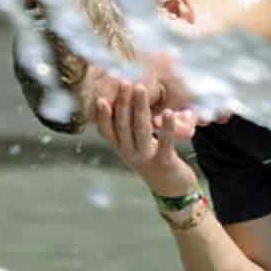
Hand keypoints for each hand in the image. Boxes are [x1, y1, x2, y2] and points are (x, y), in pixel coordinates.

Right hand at [96, 80, 198, 196]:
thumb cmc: (152, 158)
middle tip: (125, 82)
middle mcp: (130, 153)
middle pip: (123, 126)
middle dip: (123, 103)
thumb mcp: (135, 143)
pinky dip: (167, 127)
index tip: (100, 98)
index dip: (102, 116)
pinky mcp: (164, 162)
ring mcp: (146, 158)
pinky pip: (165, 142)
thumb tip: (122, 97)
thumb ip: (128, 126)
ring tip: (140, 88)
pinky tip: (168, 112)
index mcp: (121, 147)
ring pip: (141, 130)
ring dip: (139, 108)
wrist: (171, 189)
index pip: (107, 131)